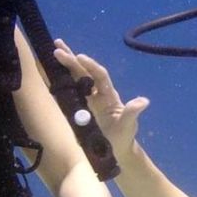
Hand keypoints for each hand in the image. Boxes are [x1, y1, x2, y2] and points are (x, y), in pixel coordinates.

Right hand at [53, 40, 148, 158]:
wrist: (116, 149)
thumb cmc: (123, 136)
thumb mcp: (128, 125)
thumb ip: (132, 112)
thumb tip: (143, 101)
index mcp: (109, 95)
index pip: (100, 76)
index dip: (90, 66)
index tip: (79, 57)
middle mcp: (98, 92)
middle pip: (85, 72)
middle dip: (72, 60)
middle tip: (58, 48)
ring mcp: (89, 98)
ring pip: (77, 77)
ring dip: (67, 64)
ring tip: (55, 51)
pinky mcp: (80, 106)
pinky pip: (71, 90)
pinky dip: (62, 79)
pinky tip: (53, 71)